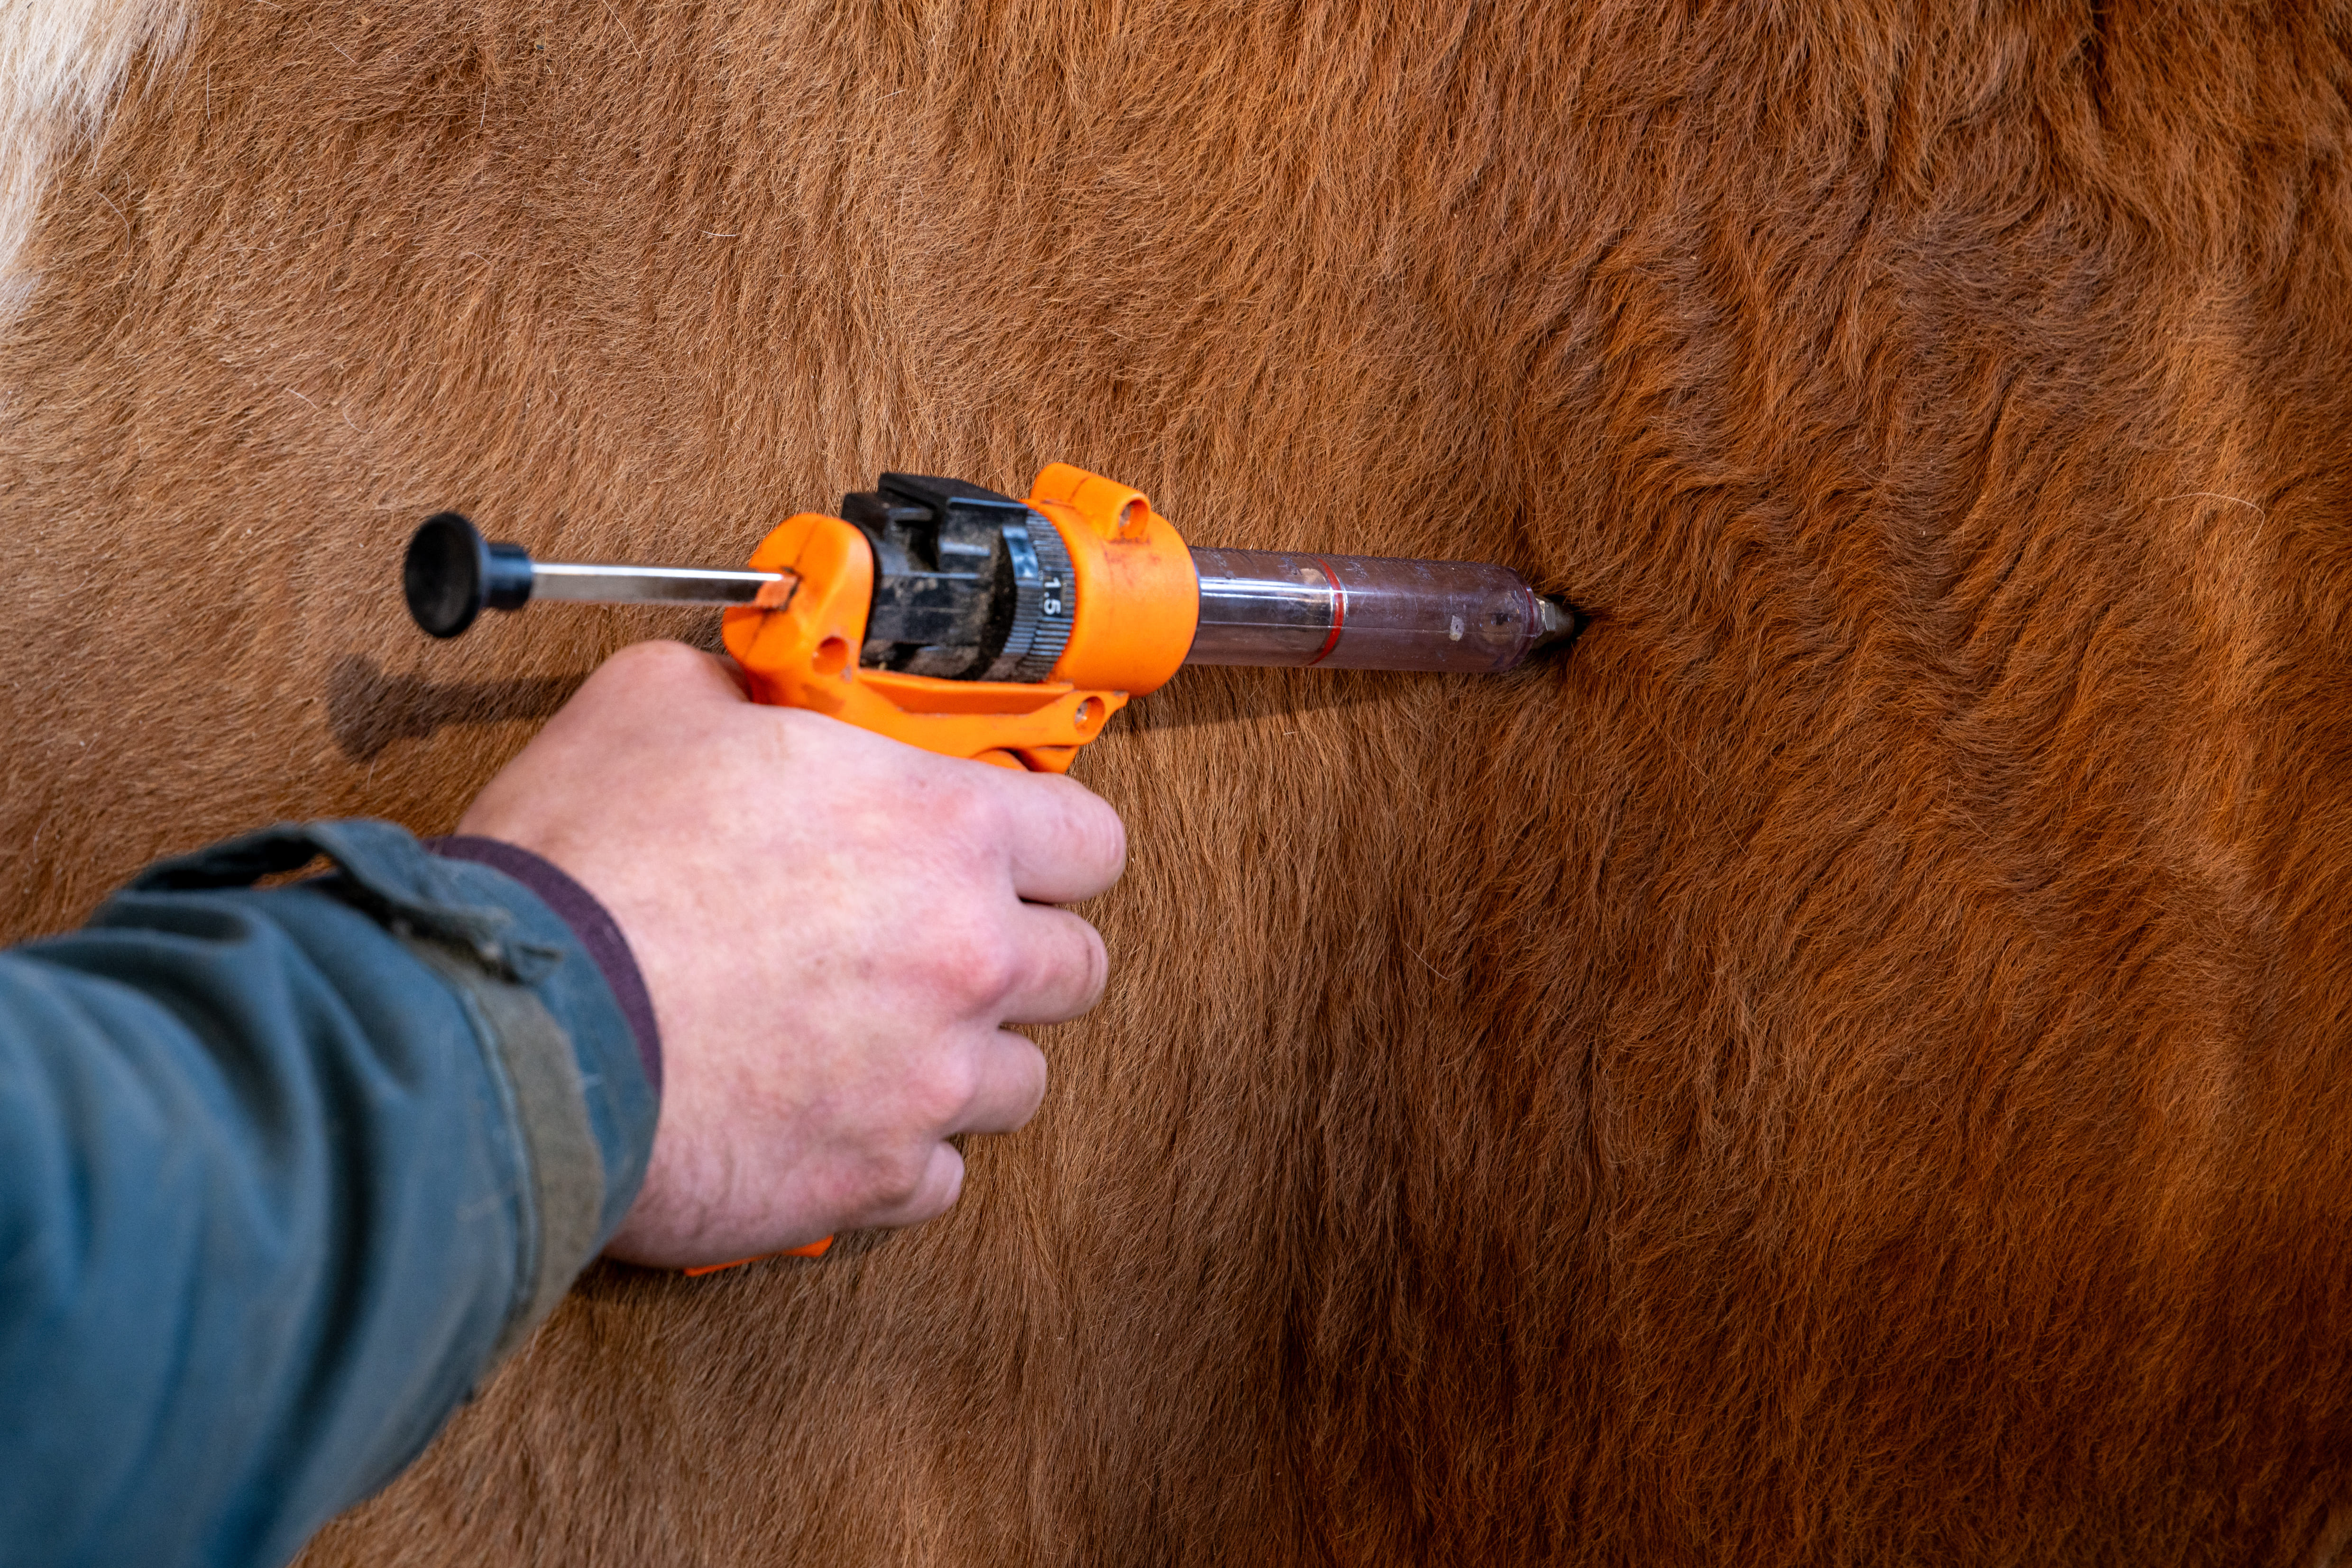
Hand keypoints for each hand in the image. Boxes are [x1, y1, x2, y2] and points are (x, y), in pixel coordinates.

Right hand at [454, 640, 1126, 1266]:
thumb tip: (742, 697)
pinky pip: (935, 1178)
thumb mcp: (655, 704)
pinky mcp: (870, 1179)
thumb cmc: (582, 872)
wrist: (514, 1028)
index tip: (1018, 858)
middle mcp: (963, 956)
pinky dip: (897, 1154)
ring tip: (885, 1039)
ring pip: (1019, 1081)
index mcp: (941, 828)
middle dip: (1023, 954)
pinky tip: (836, 1116)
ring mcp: (928, 1079)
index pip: (1091, 839)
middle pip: (1076, 966)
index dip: (1053, 845)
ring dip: (967, 1059)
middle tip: (948, 946)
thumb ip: (740, 693)